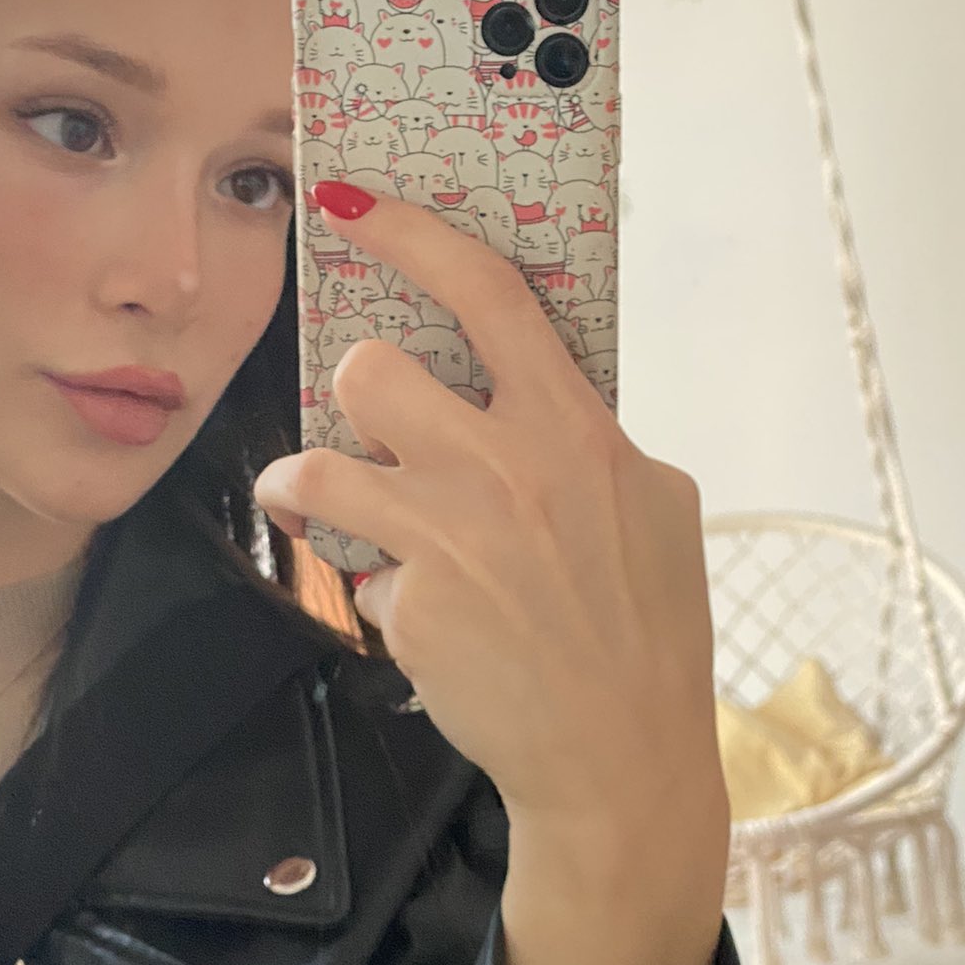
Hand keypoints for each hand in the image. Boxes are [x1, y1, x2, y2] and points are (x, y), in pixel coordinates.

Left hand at [254, 180, 728, 866]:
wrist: (620, 760)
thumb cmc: (646, 632)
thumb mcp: (655, 510)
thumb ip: (590, 441)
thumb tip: (537, 401)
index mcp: (576, 431)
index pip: (489, 295)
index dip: (412, 235)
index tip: (350, 205)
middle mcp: (507, 469)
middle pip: (371, 371)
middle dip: (358, 394)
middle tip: (373, 429)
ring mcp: (451, 538)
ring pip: (321, 465)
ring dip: (309, 484)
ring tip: (318, 504)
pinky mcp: (411, 607)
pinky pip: (360, 572)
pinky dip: (381, 593)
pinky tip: (429, 624)